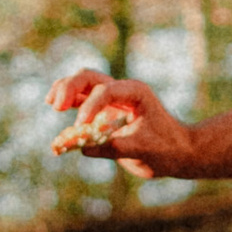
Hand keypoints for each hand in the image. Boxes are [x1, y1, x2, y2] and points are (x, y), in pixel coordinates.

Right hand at [48, 69, 194, 177]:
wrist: (179, 154)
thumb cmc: (167, 149)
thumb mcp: (142, 150)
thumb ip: (114, 148)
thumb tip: (83, 148)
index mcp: (135, 92)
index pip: (105, 91)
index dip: (90, 107)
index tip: (81, 126)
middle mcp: (121, 92)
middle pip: (88, 78)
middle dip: (70, 87)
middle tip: (56, 106)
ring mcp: (112, 101)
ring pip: (82, 85)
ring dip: (65, 91)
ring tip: (52, 103)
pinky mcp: (104, 114)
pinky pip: (82, 105)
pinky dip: (68, 107)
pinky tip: (55, 113)